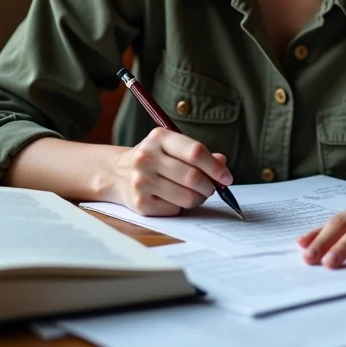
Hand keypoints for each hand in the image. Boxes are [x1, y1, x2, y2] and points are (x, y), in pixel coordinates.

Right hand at [111, 127, 232, 215]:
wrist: (118, 173)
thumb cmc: (155, 158)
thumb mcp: (173, 147)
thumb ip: (198, 153)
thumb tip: (222, 163)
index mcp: (159, 137)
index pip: (195, 152)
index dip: (215, 167)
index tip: (226, 177)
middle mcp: (147, 157)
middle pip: (193, 177)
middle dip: (209, 186)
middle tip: (212, 188)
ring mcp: (141, 181)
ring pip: (187, 197)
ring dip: (198, 198)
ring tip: (195, 193)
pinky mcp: (140, 203)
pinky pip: (175, 209)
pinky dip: (181, 206)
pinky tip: (174, 198)